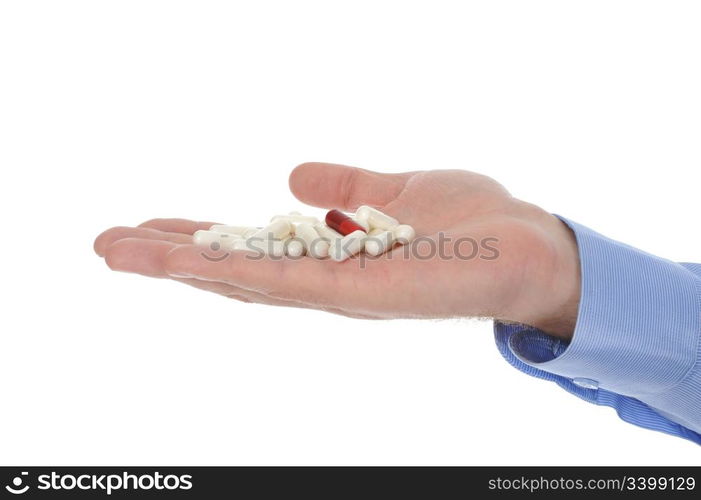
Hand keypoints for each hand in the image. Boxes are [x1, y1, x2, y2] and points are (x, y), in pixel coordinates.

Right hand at [94, 163, 580, 338]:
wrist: (526, 246)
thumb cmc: (471, 222)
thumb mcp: (394, 189)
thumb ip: (344, 185)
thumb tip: (292, 176)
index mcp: (330, 258)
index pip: (252, 250)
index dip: (200, 238)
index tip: (152, 225)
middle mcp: (324, 282)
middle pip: (234, 271)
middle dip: (169, 256)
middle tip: (107, 243)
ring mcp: (336, 293)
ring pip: (243, 279)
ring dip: (179, 263)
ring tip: (119, 249)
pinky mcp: (356, 294)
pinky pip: (281, 281)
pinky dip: (228, 270)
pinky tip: (182, 258)